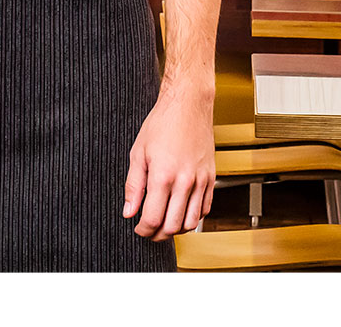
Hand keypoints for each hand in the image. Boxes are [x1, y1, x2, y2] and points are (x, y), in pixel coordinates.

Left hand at [123, 86, 215, 239]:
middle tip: (149, 230)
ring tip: (165, 223)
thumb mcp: (138, 153)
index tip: (138, 228)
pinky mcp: (211, 177)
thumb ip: (133, 186)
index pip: (152, 219)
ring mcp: (200, 180)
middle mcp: (184, 181)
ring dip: (177, 229)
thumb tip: (129, 210)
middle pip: (172, 226)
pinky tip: (182, 211)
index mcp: (163, 176)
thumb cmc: (163, 123)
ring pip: (191, 222)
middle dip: (158, 234)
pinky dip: (193, 217)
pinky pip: (205, 209)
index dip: (142, 230)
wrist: (188, 105)